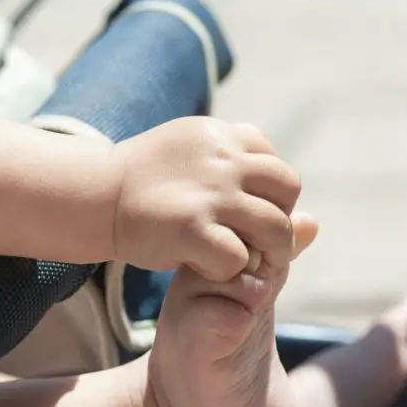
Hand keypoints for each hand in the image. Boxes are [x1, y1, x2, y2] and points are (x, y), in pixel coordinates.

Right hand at [108, 117, 301, 280]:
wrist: (96, 194)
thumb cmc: (146, 182)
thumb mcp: (195, 157)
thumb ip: (244, 172)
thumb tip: (310, 217)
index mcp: (224, 136)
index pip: (276, 165)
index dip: (271, 197)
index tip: (249, 216)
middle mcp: (224, 159)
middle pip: (288, 190)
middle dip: (280, 220)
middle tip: (259, 244)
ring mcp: (211, 194)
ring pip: (276, 228)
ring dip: (270, 253)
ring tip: (245, 263)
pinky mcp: (192, 228)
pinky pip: (240, 258)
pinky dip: (232, 270)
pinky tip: (208, 267)